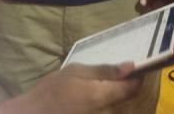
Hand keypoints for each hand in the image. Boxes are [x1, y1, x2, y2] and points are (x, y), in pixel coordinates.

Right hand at [0, 63, 141, 113]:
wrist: (35, 113)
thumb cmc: (54, 89)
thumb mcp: (77, 71)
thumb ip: (105, 70)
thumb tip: (131, 66)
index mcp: (104, 95)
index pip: (133, 88)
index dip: (138, 76)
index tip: (137, 64)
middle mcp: (107, 111)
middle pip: (127, 97)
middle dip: (128, 83)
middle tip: (122, 68)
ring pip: (119, 103)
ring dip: (118, 91)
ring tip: (107, 78)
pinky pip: (108, 109)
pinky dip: (108, 99)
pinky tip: (97, 90)